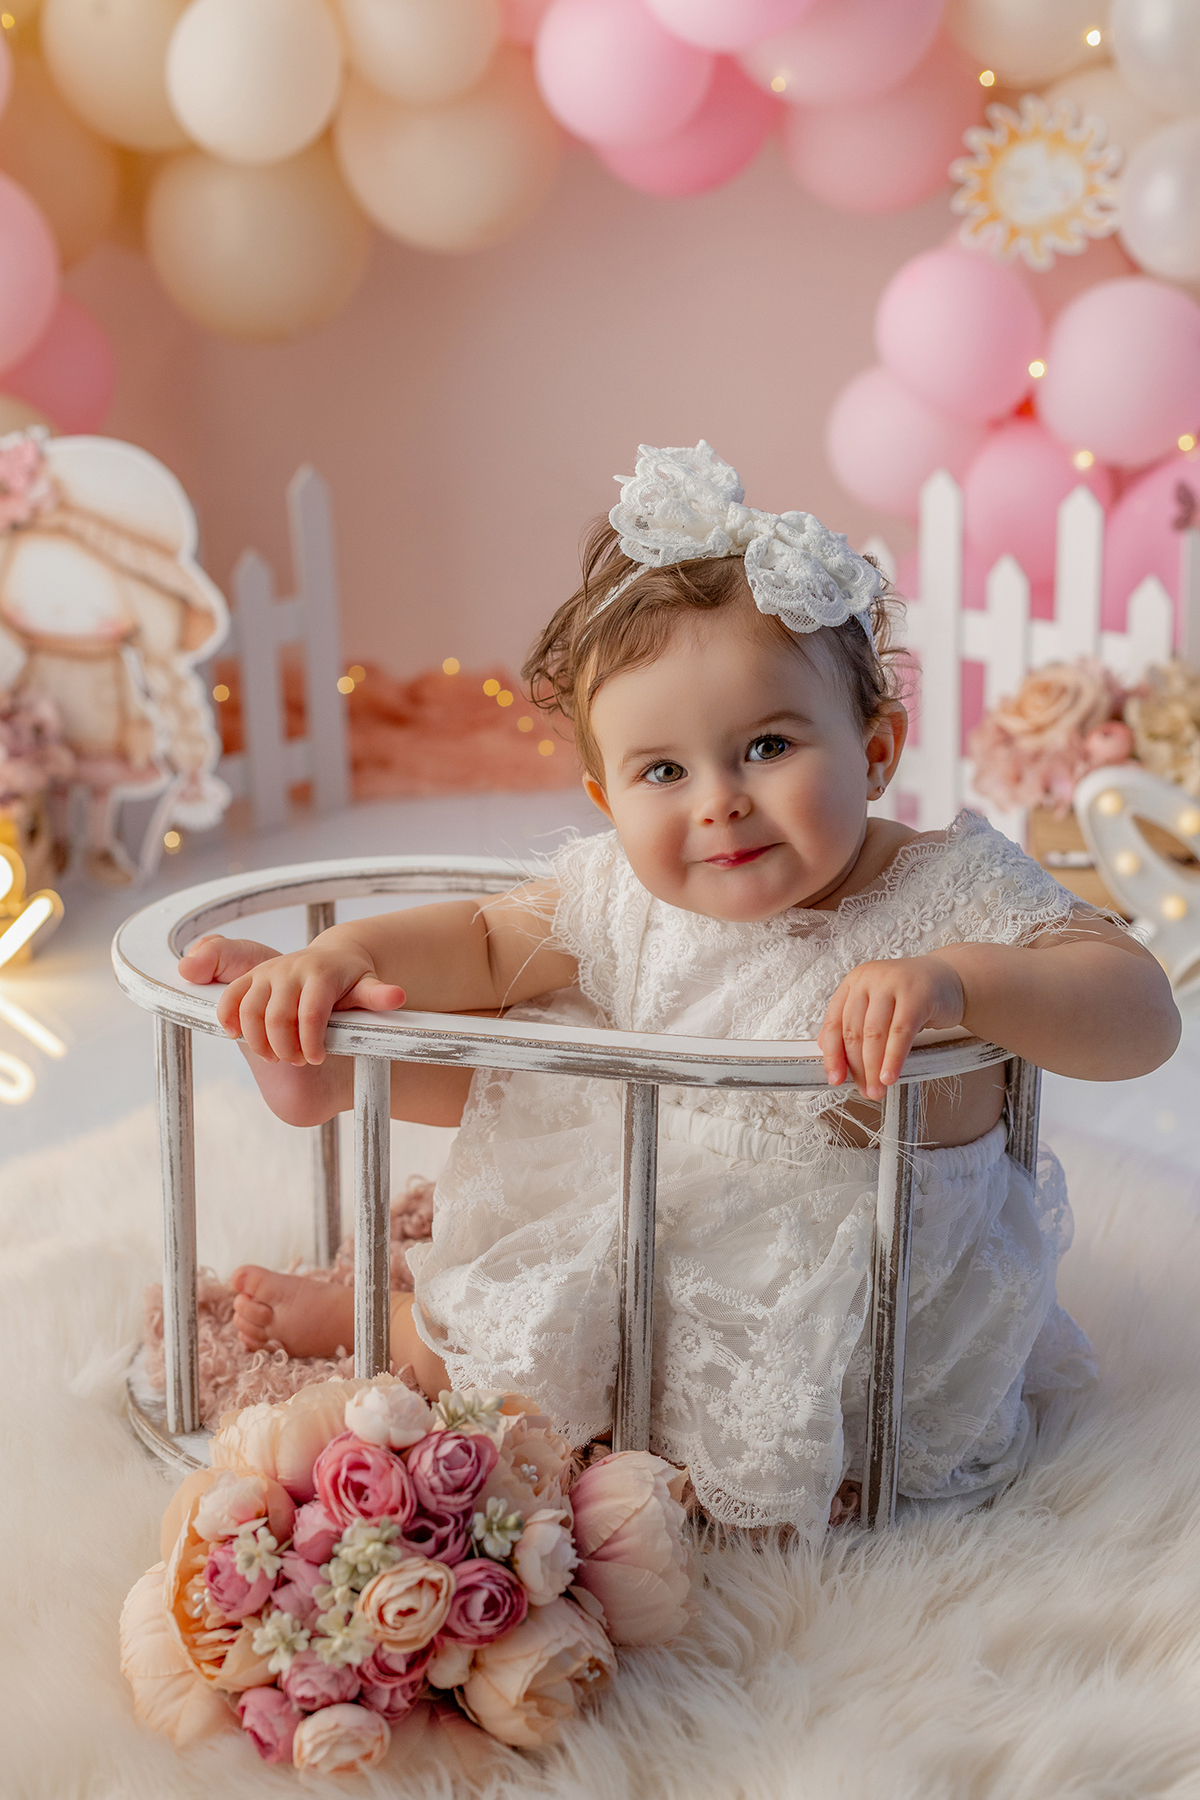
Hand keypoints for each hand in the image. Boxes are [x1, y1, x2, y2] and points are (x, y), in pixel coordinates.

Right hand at [177, 933, 405, 1065]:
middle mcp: (291, 969)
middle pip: (277, 1016)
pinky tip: (238, 1037)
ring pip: (250, 1009)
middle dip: (286, 1047)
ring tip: (275, 1057)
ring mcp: (268, 972)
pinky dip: (228, 1019)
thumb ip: (377, 996)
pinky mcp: (251, 977)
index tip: (319, 1059)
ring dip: (259, 1041)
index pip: (311, 1013)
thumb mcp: (367, 986)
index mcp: (321, 974)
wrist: (332, 957)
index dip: (311, 1042)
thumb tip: (397, 997)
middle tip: (298, 1062)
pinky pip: (231, 998)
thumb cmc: (351, 980)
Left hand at [818, 954, 963, 1101]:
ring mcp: (892, 984)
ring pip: (875, 1034)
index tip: (835, 1079)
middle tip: (864, 1090)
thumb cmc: (912, 996)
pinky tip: (890, 1076)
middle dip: (857, 1067)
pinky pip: (900, 1033)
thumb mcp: (878, 1006)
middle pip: (855, 1031)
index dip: (832, 1054)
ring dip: (873, 1068)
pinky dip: (893, 1059)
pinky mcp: (916, 995)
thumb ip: (853, 1023)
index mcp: (854, 982)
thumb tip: (826, 1048)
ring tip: (877, 1089)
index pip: (834, 1022)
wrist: (951, 979)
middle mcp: (869, 979)